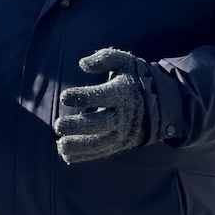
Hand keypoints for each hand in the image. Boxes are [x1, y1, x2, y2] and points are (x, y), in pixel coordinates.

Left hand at [54, 48, 148, 164]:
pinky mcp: (119, 144)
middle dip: (79, 126)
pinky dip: (84, 156)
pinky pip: (101, 152)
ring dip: (79, 146)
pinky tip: (66, 155)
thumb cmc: (131, 78)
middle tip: (58, 125)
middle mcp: (123, 115)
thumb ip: (104, 58)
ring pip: (100, 143)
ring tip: (60, 145)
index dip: (84, 97)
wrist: (156, 103)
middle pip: (101, 123)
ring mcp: (121, 133)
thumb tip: (83, 63)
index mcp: (122, 93)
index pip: (102, 96)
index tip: (64, 96)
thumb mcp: (123, 61)